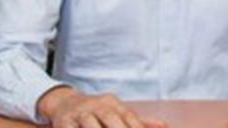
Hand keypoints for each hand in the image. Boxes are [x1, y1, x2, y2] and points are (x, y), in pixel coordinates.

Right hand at [37, 86, 166, 127]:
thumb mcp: (116, 111)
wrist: (63, 102)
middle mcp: (96, 105)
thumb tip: (164, 125)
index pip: (128, 116)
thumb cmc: (96, 110)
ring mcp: (79, 113)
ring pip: (90, 125)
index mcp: (112, 103)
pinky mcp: (63, 122)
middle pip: (110, 118)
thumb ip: (139, 120)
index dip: (137, 127)